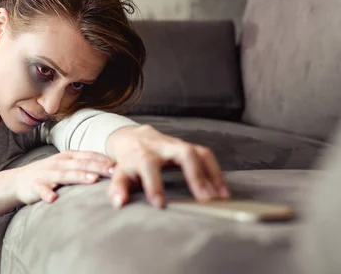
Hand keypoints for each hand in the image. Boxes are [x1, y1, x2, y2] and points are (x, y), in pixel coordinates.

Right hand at [14, 151, 114, 204]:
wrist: (18, 181)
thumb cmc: (49, 174)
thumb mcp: (67, 166)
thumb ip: (85, 166)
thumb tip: (112, 170)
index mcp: (68, 157)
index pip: (89, 156)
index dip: (104, 160)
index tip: (121, 166)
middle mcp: (59, 162)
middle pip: (81, 164)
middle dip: (98, 167)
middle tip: (114, 172)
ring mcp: (47, 173)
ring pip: (65, 174)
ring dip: (79, 176)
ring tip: (92, 180)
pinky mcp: (35, 185)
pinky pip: (41, 189)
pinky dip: (46, 193)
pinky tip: (52, 199)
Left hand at [106, 125, 229, 208]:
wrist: (131, 137)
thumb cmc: (128, 161)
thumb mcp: (119, 173)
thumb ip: (118, 188)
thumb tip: (119, 203)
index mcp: (142, 154)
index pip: (148, 165)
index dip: (153, 184)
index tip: (159, 203)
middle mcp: (162, 147)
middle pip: (183, 153)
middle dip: (195, 174)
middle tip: (205, 198)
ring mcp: (177, 145)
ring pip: (198, 153)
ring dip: (212, 174)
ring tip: (221, 197)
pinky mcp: (188, 146)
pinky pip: (206, 155)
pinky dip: (216, 172)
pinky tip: (222, 191)